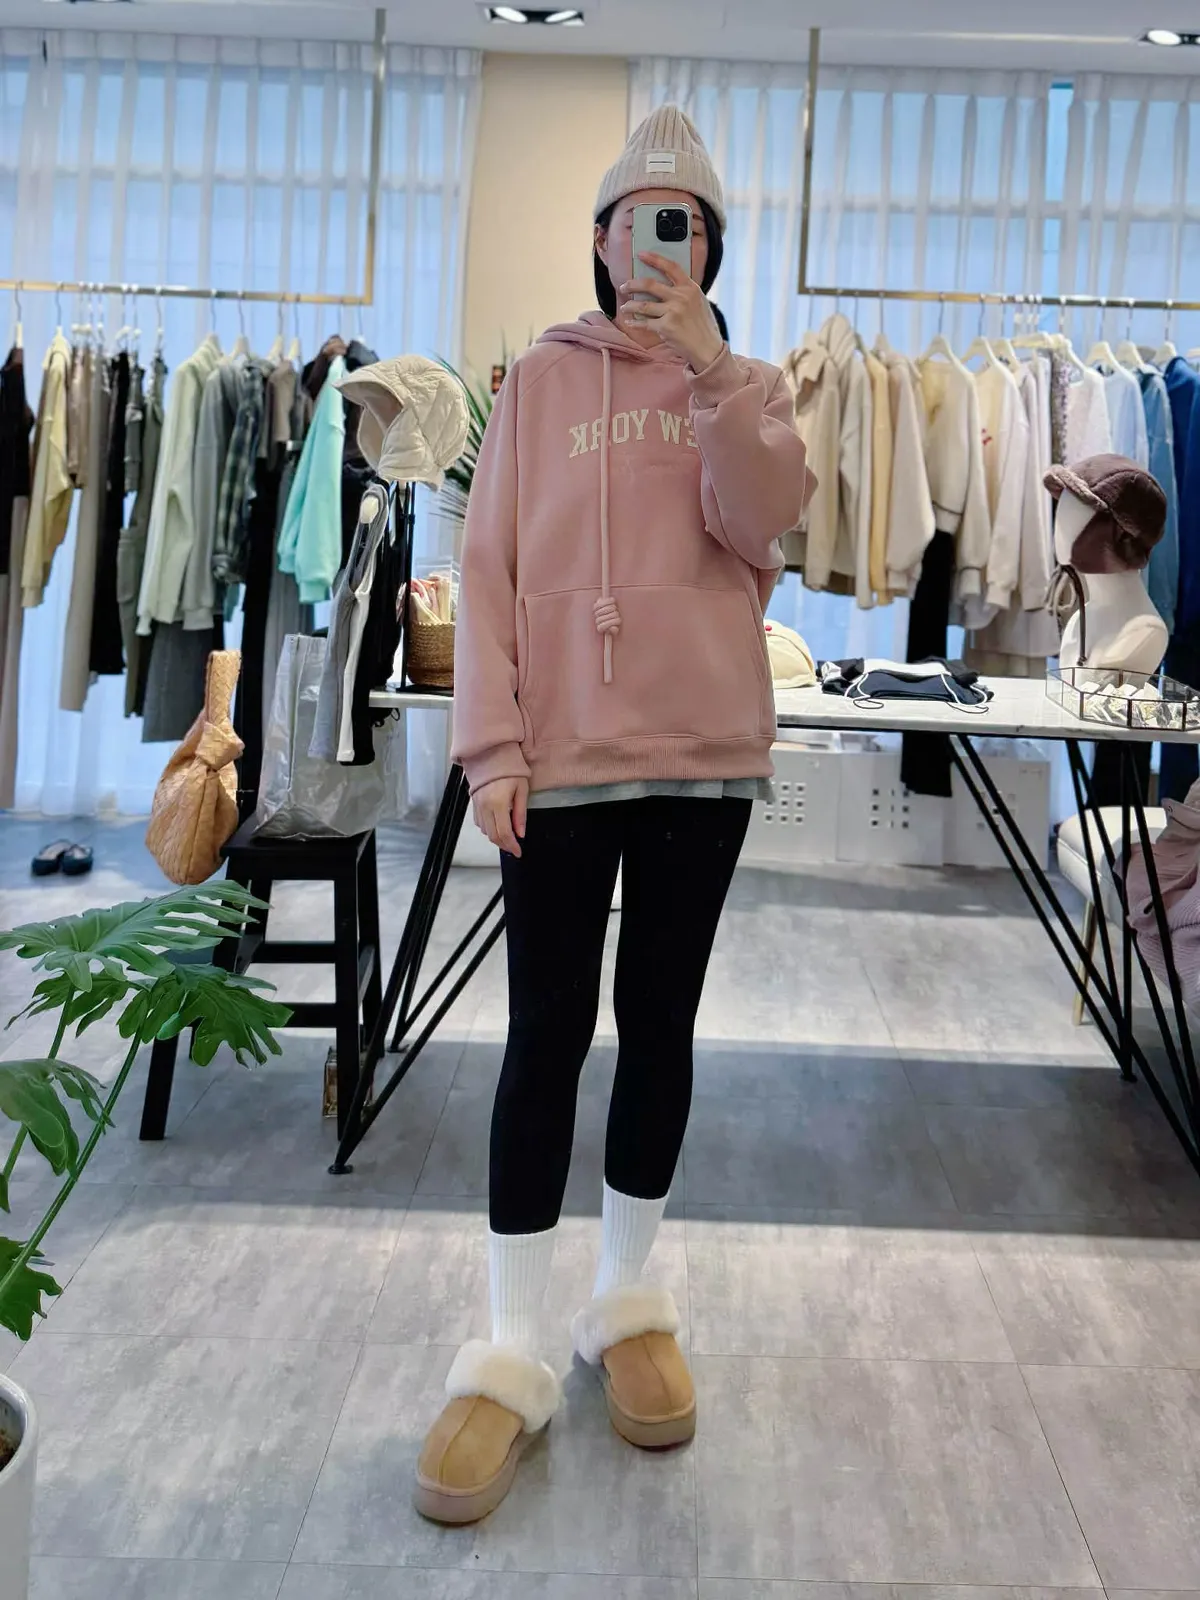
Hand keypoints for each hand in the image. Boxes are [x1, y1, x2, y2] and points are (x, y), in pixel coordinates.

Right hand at [472, 776, 528, 857]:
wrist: (491, 755)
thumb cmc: (511, 770)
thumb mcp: (521, 790)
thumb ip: (520, 814)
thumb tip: (520, 834)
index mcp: (498, 803)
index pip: (504, 833)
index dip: (511, 846)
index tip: (518, 852)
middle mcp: (485, 807)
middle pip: (493, 835)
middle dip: (504, 845)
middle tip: (514, 848)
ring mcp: (477, 805)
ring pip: (485, 831)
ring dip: (496, 838)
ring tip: (508, 838)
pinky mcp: (474, 803)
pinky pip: (479, 823)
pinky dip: (488, 829)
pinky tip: (497, 826)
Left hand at [618, 252, 724, 370]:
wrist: (707, 348)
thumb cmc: (703, 326)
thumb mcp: (699, 302)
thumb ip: (684, 292)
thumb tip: (665, 286)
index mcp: (690, 287)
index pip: (670, 267)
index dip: (654, 259)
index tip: (641, 255)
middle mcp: (681, 297)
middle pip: (650, 284)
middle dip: (632, 284)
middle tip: (624, 286)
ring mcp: (673, 312)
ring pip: (643, 305)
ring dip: (630, 306)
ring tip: (624, 307)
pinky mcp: (666, 327)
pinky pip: (645, 323)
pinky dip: (635, 323)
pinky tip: (630, 322)